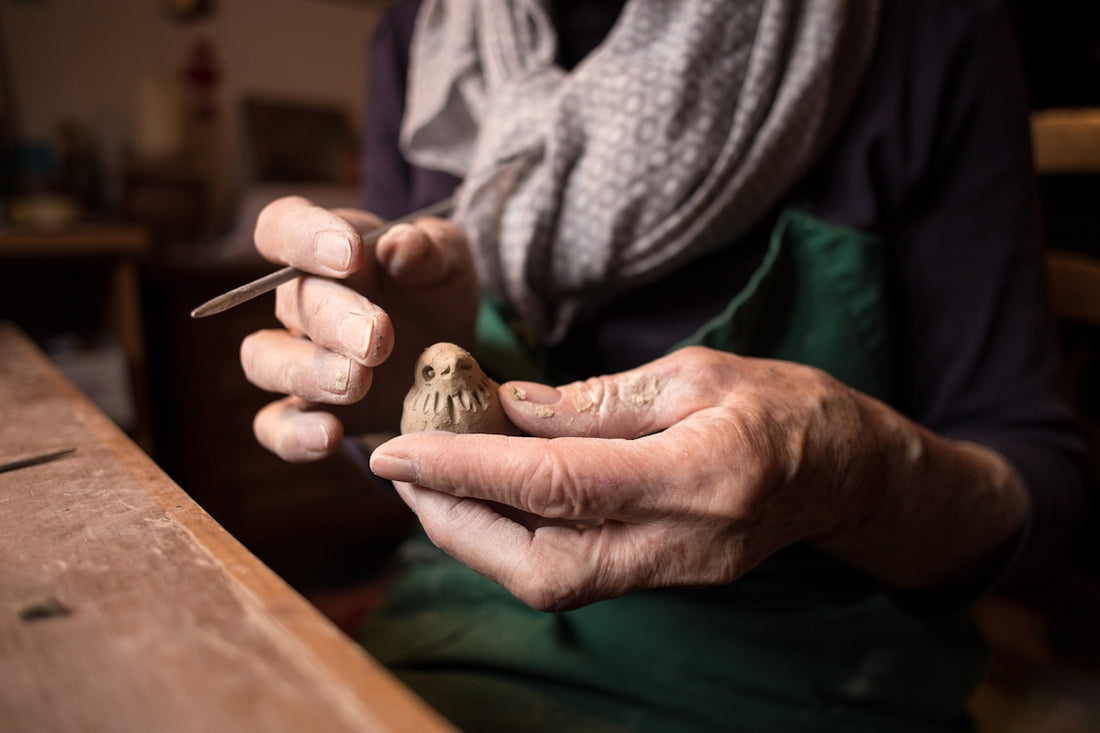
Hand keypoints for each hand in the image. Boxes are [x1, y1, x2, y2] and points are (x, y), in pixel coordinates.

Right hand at [239, 196, 478, 460]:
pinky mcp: (309, 411)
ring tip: (358, 382)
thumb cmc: (437, 291)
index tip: (351, 254)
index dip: (304, 237)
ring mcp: (300, 358)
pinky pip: (275, 425)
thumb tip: (399, 245)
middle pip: (290, 302)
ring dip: (308, 373)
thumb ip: (429, 248)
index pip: (282, 226)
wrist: (451, 352)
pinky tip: (330, 436)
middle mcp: (302, 302)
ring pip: (265, 360)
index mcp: (326, 250)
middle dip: (334, 320)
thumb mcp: (449, 261)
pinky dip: (294, 434)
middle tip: (378, 338)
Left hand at [369, 346, 1026, 610]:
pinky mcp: (664, 580)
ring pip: (547, 583)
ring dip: (472, 537)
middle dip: (453, 519)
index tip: (395, 449)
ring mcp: (676, 574)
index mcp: (701, 473)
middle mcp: (685, 541)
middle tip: (400, 469)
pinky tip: (484, 501)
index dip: (466, 468)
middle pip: (541, 563)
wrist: (848, 472)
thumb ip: (598, 400)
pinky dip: (510, 543)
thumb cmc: (783, 405)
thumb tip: (505, 407)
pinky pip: (569, 577)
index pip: (558, 482)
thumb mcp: (695, 372)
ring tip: (428, 483)